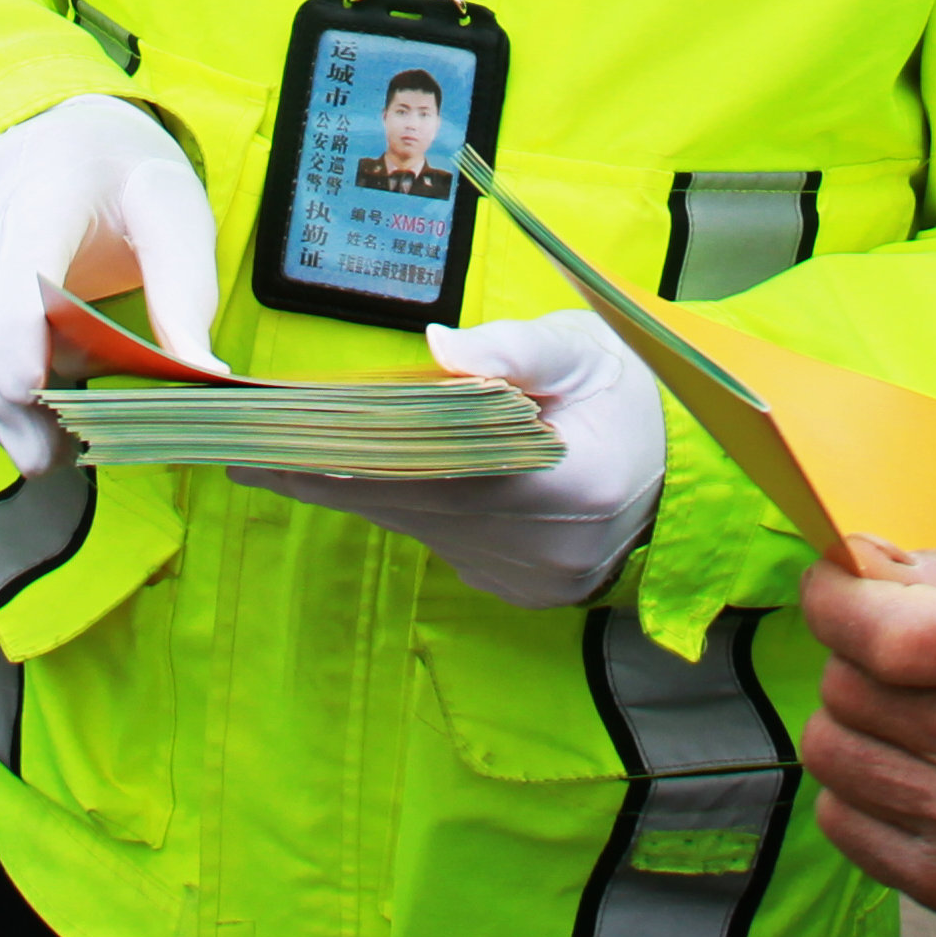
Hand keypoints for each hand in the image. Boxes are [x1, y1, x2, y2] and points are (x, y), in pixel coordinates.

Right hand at [0, 94, 220, 474]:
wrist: (73, 134)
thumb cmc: (130, 181)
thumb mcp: (179, 220)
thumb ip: (184, 297)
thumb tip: (205, 377)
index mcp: (53, 182)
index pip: (19, 258)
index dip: (16, 328)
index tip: (27, 391)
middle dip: (1, 394)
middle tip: (44, 456)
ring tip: (25, 442)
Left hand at [236, 310, 662, 607]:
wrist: (687, 466)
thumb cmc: (629, 391)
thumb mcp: (586, 345)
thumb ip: (516, 347)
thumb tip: (440, 347)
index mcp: (576, 482)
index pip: (443, 471)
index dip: (356, 457)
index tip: (280, 442)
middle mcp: (551, 546)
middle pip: (417, 506)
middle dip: (328, 473)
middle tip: (247, 448)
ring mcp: (537, 578)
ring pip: (423, 528)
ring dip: (359, 491)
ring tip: (282, 454)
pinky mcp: (523, 591)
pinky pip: (444, 544)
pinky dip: (406, 509)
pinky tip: (362, 478)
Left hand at [797, 542, 935, 926]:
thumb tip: (855, 564)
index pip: (892, 637)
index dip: (837, 603)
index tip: (832, 586)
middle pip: (852, 689)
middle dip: (855, 654)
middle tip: (895, 654)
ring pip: (834, 752)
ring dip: (853, 721)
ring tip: (905, 715)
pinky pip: (842, 822)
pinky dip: (858, 787)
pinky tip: (909, 771)